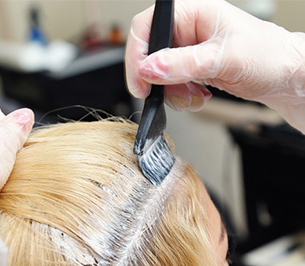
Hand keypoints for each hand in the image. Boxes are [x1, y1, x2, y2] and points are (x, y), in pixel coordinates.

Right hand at [126, 0, 304, 130]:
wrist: (283, 77)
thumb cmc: (267, 55)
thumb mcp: (223, 59)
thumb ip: (182, 64)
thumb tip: (148, 68)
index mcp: (193, 12)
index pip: (147, 26)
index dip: (137, 55)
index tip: (141, 82)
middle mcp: (187, 29)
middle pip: (149, 54)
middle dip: (156, 80)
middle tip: (166, 95)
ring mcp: (188, 50)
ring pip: (157, 74)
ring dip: (171, 92)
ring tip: (193, 95)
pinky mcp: (191, 68)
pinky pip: (170, 85)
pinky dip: (179, 96)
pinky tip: (198, 95)